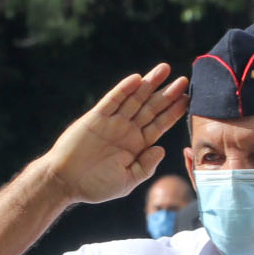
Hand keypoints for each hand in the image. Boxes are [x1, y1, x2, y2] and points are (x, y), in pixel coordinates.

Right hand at [41, 63, 189, 205]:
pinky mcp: (96, 117)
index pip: (160, 124)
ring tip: (165, 69)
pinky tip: (137, 79)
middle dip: (168, 94)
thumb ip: (145, 167)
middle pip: (151, 108)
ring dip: (149, 84)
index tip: (189, 100)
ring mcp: (112, 122)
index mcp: (137, 145)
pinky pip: (113, 100)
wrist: (64, 182)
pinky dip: (124, 89)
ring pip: (135, 99)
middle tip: (184, 80)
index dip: (174, 112)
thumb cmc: (95, 185)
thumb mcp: (127, 181)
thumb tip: (162, 149)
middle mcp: (127, 130)